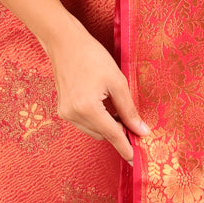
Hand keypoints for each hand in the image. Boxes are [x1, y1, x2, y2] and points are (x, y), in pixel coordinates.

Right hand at [44, 19, 148, 162]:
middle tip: (132, 121)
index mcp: (87, 108)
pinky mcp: (62, 110)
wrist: (64, 43)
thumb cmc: (92, 57)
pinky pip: (84, 124)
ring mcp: (65, 113)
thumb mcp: (117, 81)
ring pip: (93, 131)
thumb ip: (129, 110)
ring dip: (106, 125)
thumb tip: (141, 130)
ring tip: (113, 105)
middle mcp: (73, 114)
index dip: (126, 147)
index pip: (112, 134)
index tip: (136, 159)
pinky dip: (96, 120)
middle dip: (118, 131)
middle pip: (103, 135)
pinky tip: (101, 104)